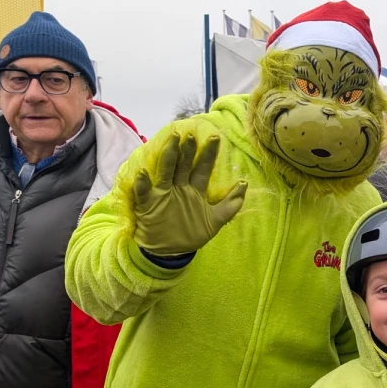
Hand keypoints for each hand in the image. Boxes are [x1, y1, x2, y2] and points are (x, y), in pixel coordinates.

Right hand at [132, 133, 246, 256]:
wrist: (170, 253)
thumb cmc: (191, 233)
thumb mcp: (214, 221)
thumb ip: (230, 205)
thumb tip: (244, 183)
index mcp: (194, 189)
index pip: (203, 168)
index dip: (209, 154)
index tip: (216, 138)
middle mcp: (179, 187)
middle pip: (184, 165)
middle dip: (188, 150)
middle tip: (192, 135)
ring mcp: (162, 194)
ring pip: (165, 171)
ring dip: (168, 157)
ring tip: (172, 142)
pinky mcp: (148, 204)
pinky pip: (144, 192)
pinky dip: (142, 183)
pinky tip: (143, 173)